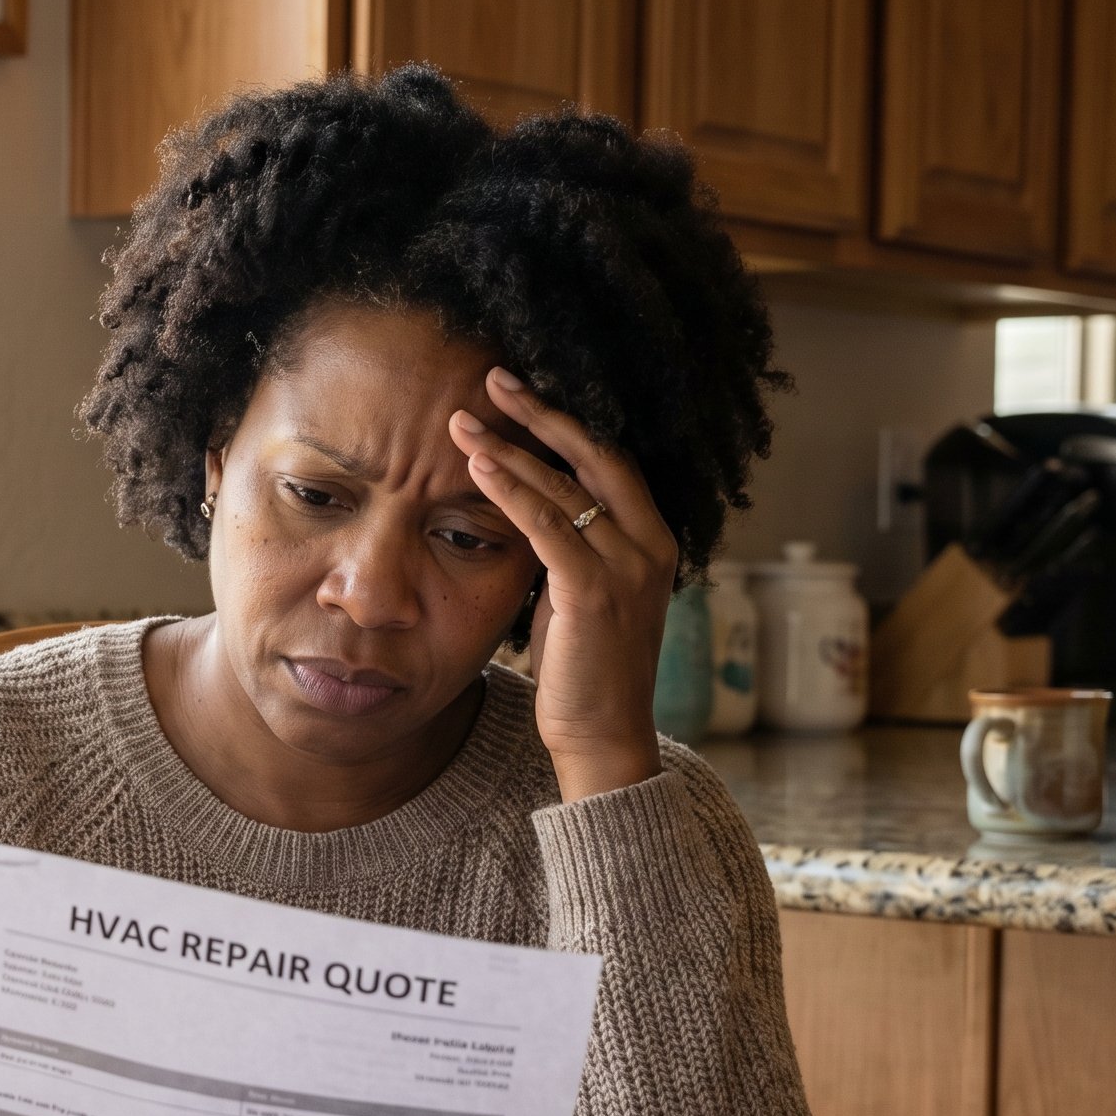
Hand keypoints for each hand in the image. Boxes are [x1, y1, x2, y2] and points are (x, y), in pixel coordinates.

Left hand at [447, 366, 675, 800]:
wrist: (603, 736)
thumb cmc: (583, 668)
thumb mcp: (577, 592)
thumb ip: (565, 547)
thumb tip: (524, 503)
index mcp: (653, 539)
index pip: (610, 461)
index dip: (566, 422)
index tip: (520, 393)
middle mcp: (650, 544)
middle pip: (596, 456)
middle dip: (542, 413)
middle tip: (493, 380)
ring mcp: (628, 568)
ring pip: (566, 487)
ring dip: (509, 449)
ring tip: (463, 422)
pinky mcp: (594, 593)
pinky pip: (548, 527)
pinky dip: (511, 491)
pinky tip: (478, 467)